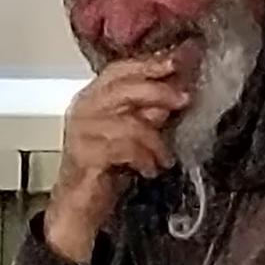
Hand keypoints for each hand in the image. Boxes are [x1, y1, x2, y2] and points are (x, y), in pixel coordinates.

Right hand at [44, 56, 189, 263]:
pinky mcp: (85, 156)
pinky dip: (144, 158)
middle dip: (158, 90)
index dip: (149, 62)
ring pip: (128, 120)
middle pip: (123, 87)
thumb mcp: (133, 133)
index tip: (178, 58)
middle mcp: (83, 109)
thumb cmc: (106, 167)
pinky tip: (150, 169)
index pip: (119, 70)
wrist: (79, 205)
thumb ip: (149, 111)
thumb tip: (178, 87)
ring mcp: (81, 132)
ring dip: (154, 139)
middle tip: (184, 99)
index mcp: (91, 98)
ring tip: (163, 157)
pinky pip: (124, 147)